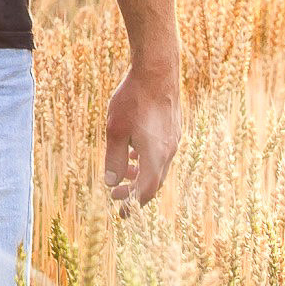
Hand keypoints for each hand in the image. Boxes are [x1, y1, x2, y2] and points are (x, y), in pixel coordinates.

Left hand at [101, 62, 180, 216]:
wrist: (158, 72)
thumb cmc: (133, 100)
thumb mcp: (115, 131)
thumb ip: (114, 159)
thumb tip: (111, 183)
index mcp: (155, 157)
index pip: (145, 192)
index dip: (132, 204)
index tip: (121, 213)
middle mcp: (169, 152)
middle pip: (154, 183)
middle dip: (135, 192)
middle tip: (117, 196)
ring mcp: (173, 141)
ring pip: (158, 167)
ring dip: (140, 175)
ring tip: (123, 174)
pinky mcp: (173, 130)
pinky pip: (161, 154)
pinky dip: (147, 160)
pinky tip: (133, 152)